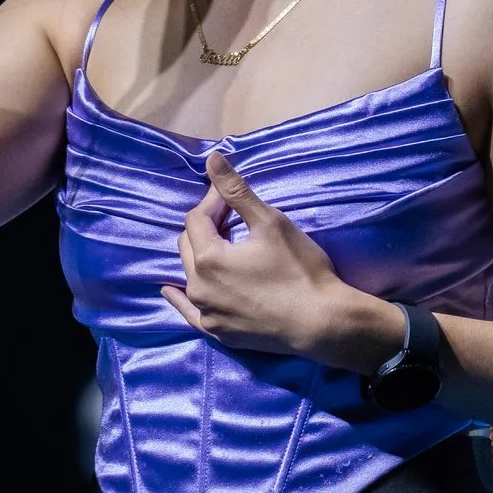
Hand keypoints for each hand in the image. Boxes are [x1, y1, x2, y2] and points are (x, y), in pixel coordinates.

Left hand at [161, 153, 401, 366]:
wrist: (321, 323)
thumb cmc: (300, 269)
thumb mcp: (270, 223)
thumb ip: (237, 191)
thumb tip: (211, 158)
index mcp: (208, 257)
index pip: (197, 218)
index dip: (213, 202)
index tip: (232, 196)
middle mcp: (198, 287)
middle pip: (188, 245)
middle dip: (204, 227)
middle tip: (230, 219)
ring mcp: (206, 313)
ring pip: (189, 275)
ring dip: (199, 257)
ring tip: (218, 247)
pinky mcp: (218, 333)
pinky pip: (190, 311)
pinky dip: (181, 298)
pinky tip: (171, 291)